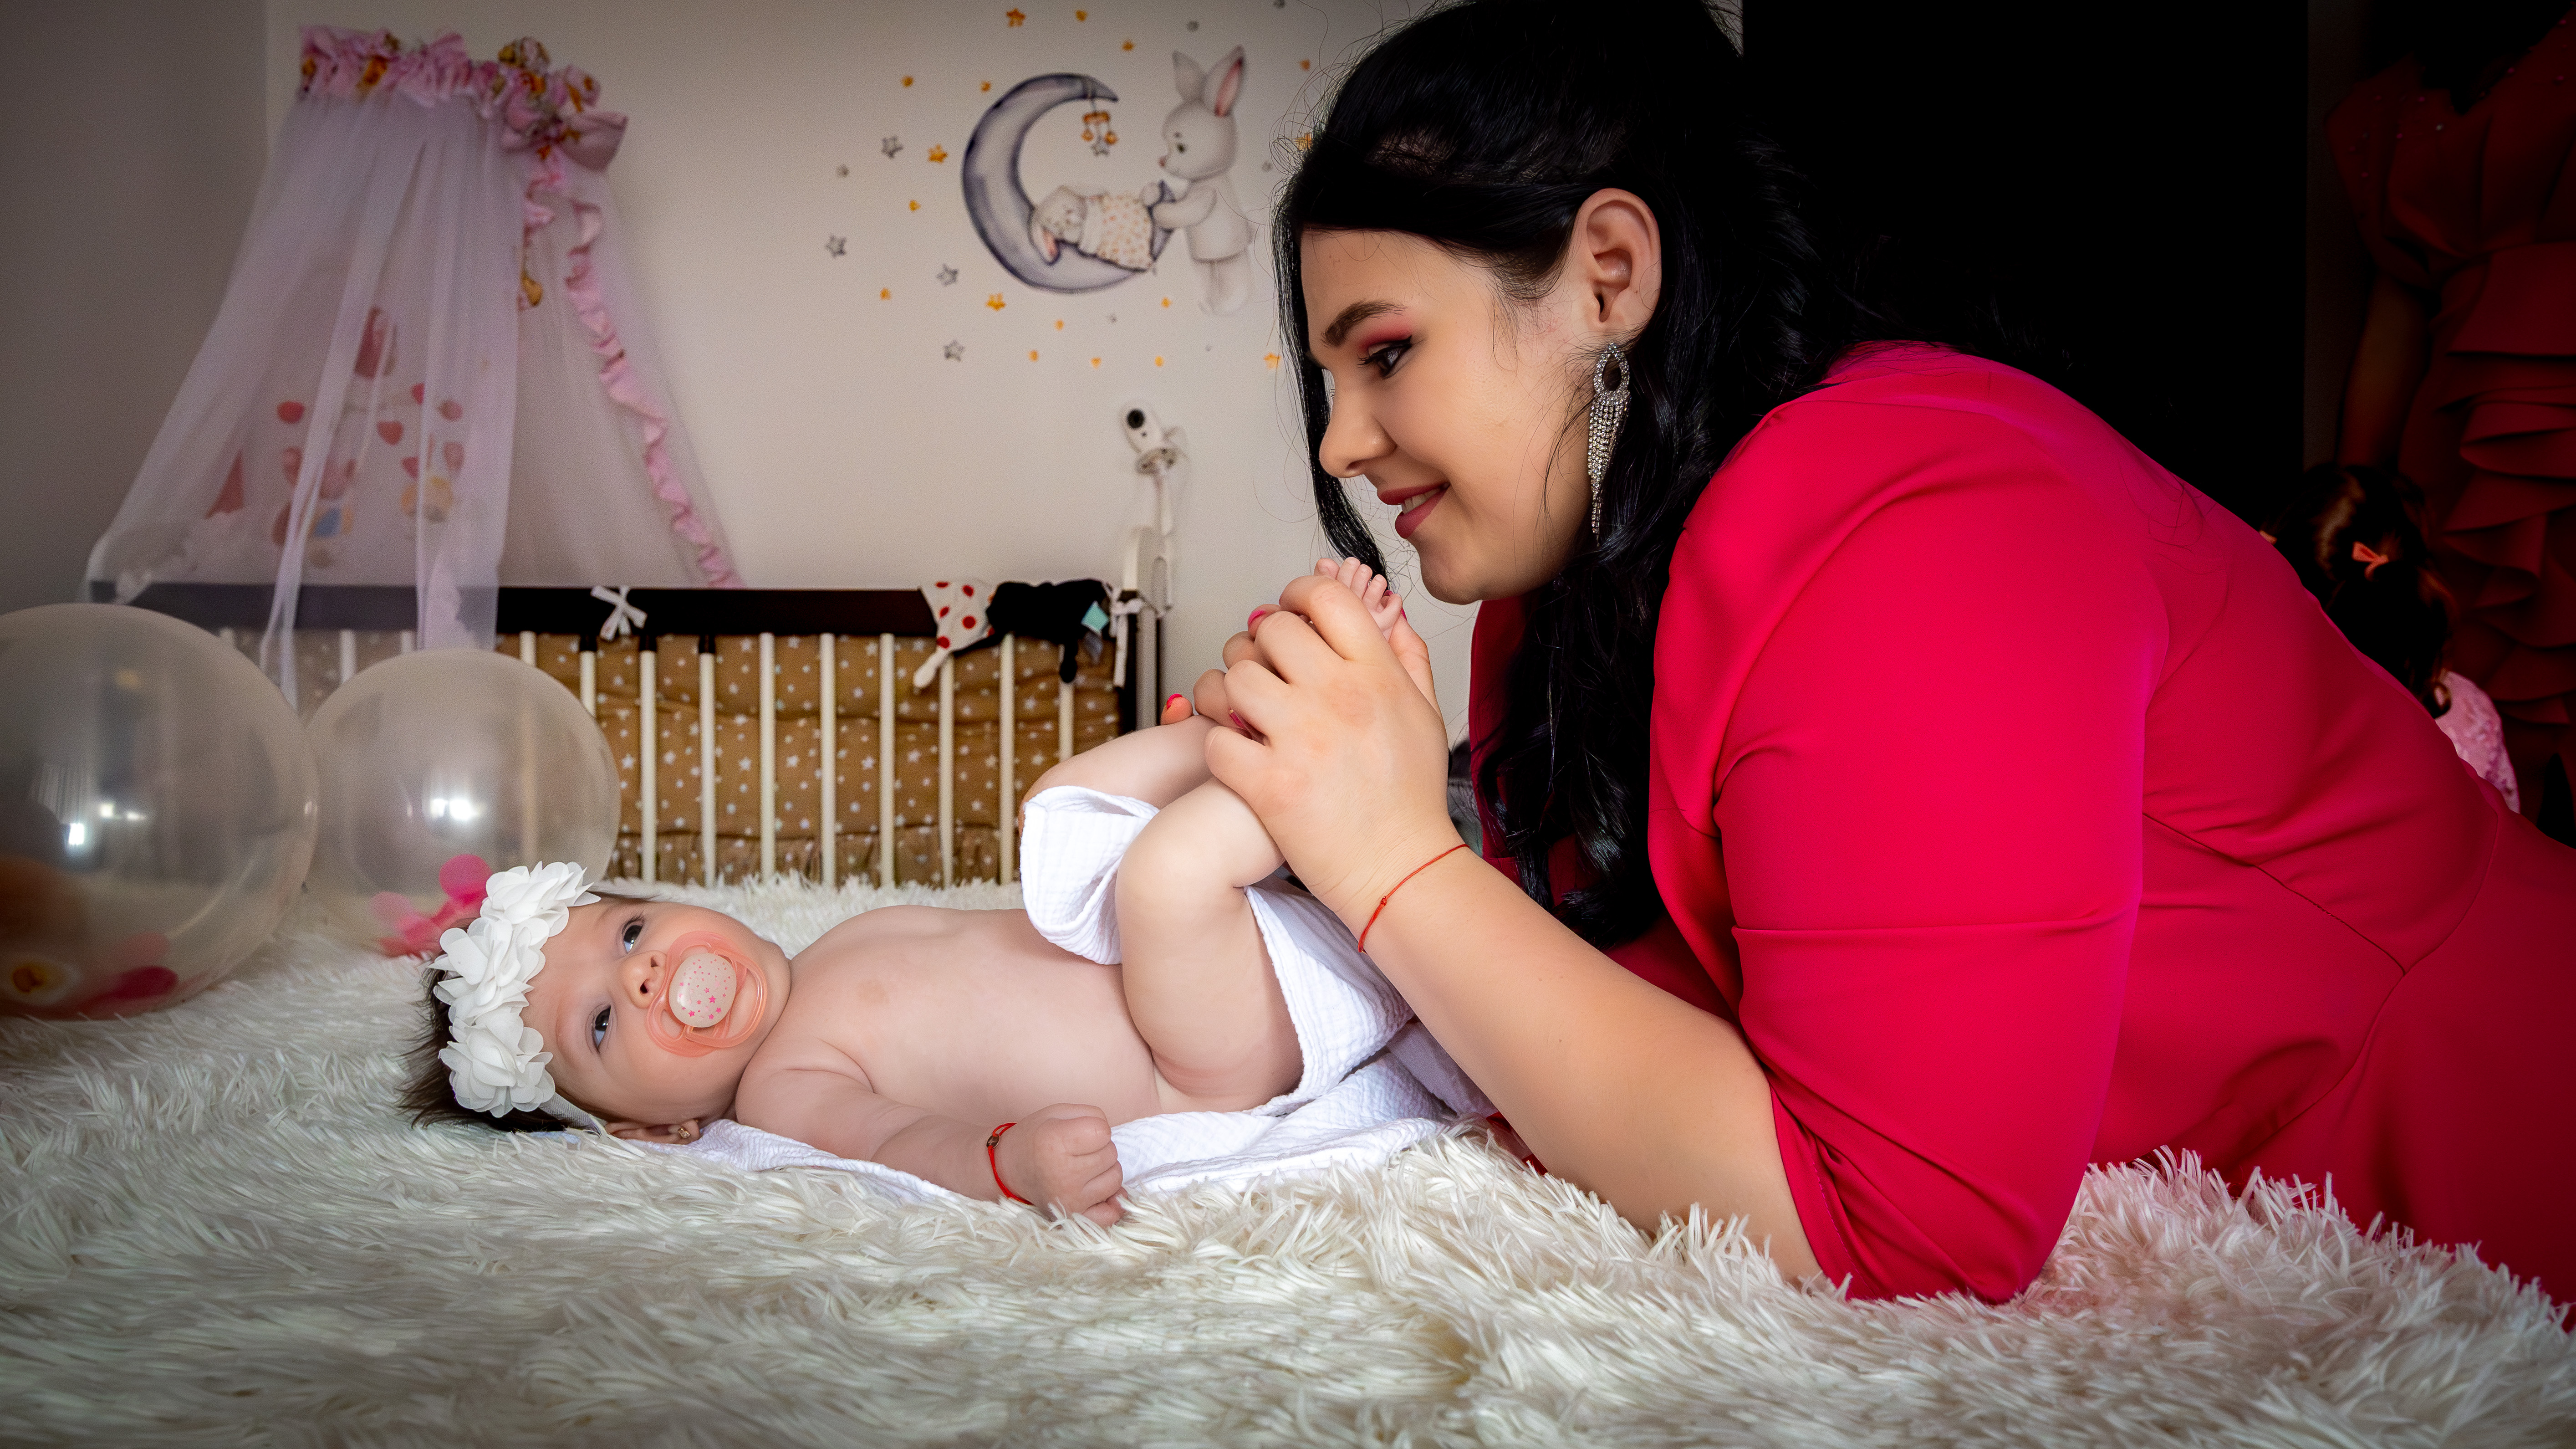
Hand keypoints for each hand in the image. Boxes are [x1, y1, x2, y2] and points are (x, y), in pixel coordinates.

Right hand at [996, 1103, 1124, 1224]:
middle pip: (1111, 1154)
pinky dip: (1112, 1203)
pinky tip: (1101, 1192)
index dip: (1095, 1129)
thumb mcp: (1056, 1113)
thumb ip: (1090, 1114)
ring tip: (1083, 1167)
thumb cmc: (1034, 1138)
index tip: (1079, 1134)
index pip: (1103, 1132)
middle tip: (1077, 1151)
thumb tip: (1112, 1136)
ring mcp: (1070, 1198)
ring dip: (1105, 1170)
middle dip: (1099, 1148)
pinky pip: (1109, 1214)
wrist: (1007, 1170)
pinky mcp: (1074, 1215)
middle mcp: (1063, 1173)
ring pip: (1115, 1179)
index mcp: (1055, 1142)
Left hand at [1202, 573, 1458, 926]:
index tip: (1289, 613)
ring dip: (1229, 692)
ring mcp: (1301, 740)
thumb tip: (1388, 612)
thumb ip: (1407, 656)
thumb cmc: (1410, 801)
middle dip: (1259, 646)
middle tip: (1262, 671)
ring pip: (1234, 678)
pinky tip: (1238, 754)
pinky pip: (1217, 739)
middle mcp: (1338, 697)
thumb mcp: (1426, 715)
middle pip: (1270, 630)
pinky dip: (1219, 745)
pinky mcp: (1269, 784)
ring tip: (1241, 713)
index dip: (1296, 596)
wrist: (1400, 872)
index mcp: (1377, 674)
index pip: (1324, 597)